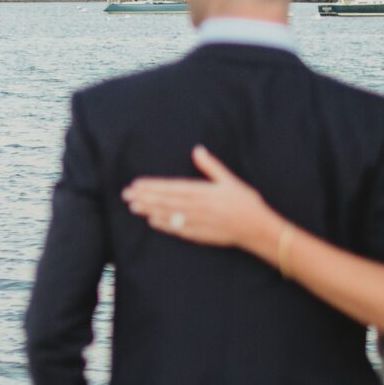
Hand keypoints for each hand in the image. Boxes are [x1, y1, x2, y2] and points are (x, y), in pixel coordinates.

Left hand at [122, 145, 280, 252]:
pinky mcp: (200, 234)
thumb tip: (197, 150)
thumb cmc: (244, 202)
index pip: (172, 188)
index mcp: (203, 192)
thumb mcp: (230, 180)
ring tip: (134, 207)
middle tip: (127, 195)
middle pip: (166, 201)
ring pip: (169, 215)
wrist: (257, 228)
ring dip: (150, 210)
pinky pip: (178, 229)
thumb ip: (211, 166)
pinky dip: (164, 225)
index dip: (153, 186)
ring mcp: (197, 222)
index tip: (138, 184)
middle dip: (145, 197)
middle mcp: (198, 208)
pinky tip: (152, 221)